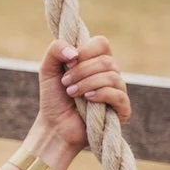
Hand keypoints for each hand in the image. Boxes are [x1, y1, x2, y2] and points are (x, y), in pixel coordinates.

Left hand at [34, 37, 132, 156]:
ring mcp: (117, 91)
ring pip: (112, 77)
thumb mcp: (47, 69)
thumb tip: (74, 52)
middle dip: (82, 71)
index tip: (68, 63)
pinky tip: (88, 99)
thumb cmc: (53, 97)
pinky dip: (102, 94)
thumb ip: (56, 49)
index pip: (101, 44)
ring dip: (87, 83)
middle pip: (107, 60)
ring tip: (71, 93)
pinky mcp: (122, 110)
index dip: (85, 51)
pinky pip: (119, 95)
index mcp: (96, 61)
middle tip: (65, 83)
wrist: (55, 126)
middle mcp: (110, 74)